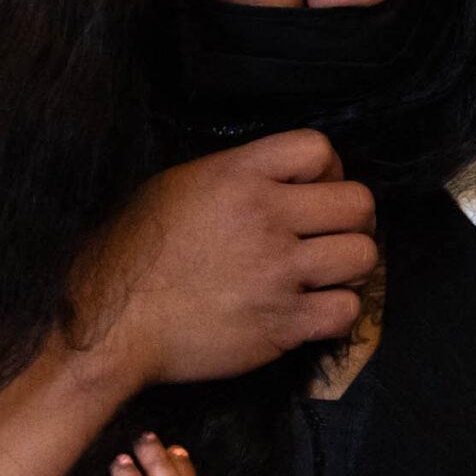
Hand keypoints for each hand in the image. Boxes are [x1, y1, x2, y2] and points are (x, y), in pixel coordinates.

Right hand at [75, 131, 377, 390]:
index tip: (314, 191)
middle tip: (331, 235)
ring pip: (363, 256)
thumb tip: (271, 180)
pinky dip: (338, 312)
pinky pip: (347, 311)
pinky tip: (315, 311)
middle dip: (352, 218)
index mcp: (237, 176)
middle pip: (358, 203)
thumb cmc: (129, 257)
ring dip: (350, 265)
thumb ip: (230, 178)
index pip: (319, 148)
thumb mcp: (172, 189)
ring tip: (326, 274)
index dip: (327, 169)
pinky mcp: (283, 325)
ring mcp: (279, 273)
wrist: (112, 327)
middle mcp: (266, 218)